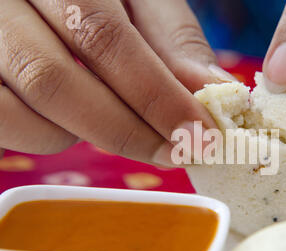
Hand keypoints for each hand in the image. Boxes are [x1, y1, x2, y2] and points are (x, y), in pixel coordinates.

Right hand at [0, 0, 232, 164]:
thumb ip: (172, 42)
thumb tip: (216, 91)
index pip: (102, 37)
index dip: (155, 96)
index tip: (198, 136)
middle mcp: (2, 2)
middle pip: (55, 80)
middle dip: (127, 132)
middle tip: (175, 152)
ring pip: (22, 110)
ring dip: (83, 133)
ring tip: (118, 121)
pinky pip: (1, 122)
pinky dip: (44, 135)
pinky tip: (70, 119)